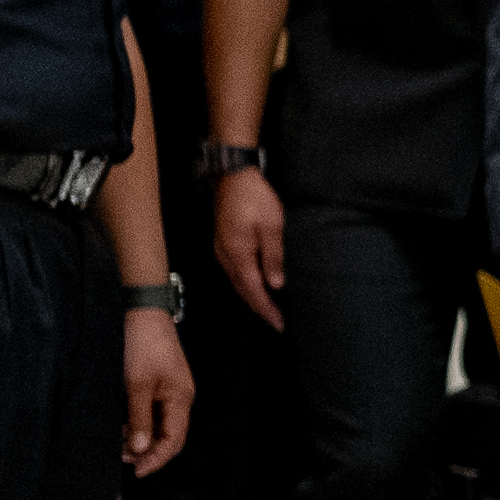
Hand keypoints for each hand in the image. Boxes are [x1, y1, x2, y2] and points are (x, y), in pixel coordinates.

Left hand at [121, 310, 193, 477]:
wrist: (140, 309)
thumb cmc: (141, 343)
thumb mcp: (136, 384)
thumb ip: (139, 419)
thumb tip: (140, 449)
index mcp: (180, 399)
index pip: (173, 441)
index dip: (156, 459)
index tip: (136, 471)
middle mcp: (179, 397)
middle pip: (168, 435)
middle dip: (148, 451)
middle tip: (122, 457)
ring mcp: (169, 389)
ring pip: (159, 424)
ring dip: (142, 437)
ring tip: (120, 442)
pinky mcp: (157, 382)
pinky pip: (152, 411)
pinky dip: (139, 422)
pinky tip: (124, 425)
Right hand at [212, 166, 286, 329]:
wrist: (233, 175)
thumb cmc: (255, 196)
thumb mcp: (271, 225)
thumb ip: (273, 256)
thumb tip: (275, 285)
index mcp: (238, 253)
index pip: (253, 289)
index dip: (266, 308)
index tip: (278, 324)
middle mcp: (225, 255)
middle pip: (241, 290)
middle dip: (258, 308)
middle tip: (275, 322)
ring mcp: (221, 249)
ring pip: (235, 282)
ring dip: (251, 297)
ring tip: (267, 310)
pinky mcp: (223, 242)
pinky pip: (233, 271)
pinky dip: (244, 284)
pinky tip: (254, 286)